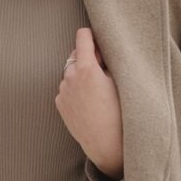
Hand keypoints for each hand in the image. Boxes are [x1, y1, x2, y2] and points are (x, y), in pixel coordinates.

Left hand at [55, 27, 122, 178]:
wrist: (107, 145)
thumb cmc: (120, 113)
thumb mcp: (121, 82)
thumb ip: (108, 62)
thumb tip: (100, 51)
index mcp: (86, 69)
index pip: (82, 37)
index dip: (92, 35)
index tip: (99, 39)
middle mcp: (70, 78)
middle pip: (76, 54)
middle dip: (88, 57)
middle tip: (104, 69)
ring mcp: (62, 91)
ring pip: (71, 72)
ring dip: (81, 73)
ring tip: (97, 90)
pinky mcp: (60, 104)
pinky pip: (67, 88)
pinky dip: (75, 88)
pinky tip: (89, 102)